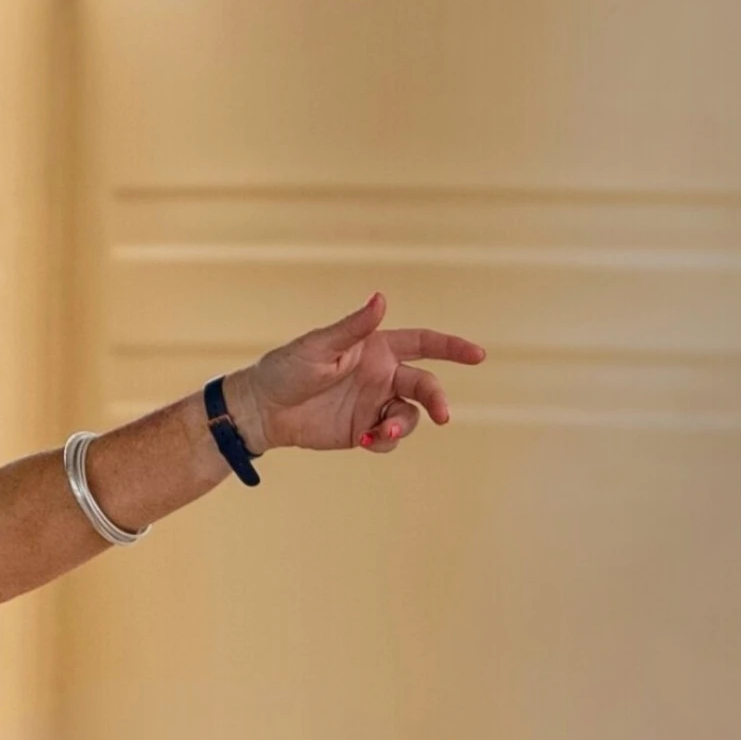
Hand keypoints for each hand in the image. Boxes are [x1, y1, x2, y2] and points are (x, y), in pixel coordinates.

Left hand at [224, 292, 487, 453]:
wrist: (262, 409)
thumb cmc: (286, 369)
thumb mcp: (319, 346)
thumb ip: (353, 327)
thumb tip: (381, 298)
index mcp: (376, 348)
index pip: (423, 344)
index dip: (452, 347)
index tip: (478, 355)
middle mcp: (382, 375)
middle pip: (425, 385)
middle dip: (437, 400)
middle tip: (442, 416)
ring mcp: (374, 404)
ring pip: (410, 415)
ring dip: (405, 424)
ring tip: (382, 430)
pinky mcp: (363, 430)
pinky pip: (389, 438)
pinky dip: (384, 441)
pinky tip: (364, 441)